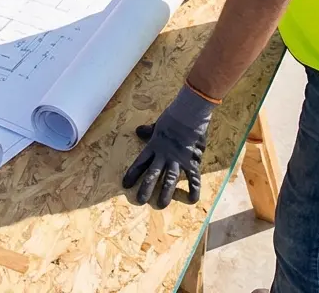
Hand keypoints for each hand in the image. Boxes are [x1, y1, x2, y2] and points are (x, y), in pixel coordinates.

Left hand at [122, 85, 214, 207]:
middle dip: (145, 188)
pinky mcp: (191, 162)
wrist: (189, 114)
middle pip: (152, 174)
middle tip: (140, 200)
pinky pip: (193, 179)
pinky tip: (192, 200)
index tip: (125, 185)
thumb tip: (138, 131)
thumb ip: (149, 131)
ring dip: (165, 193)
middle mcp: (164, 156)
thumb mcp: (157, 124)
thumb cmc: (172, 117)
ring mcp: (178, 160)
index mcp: (154, 147)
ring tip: (160, 205)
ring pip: (169, 180)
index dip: (132, 174)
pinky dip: (193, 190)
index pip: (140, 163)